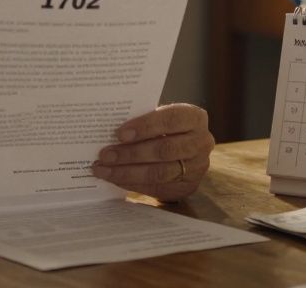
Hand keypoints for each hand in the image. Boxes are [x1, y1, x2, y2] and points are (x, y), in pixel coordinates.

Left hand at [91, 104, 214, 200]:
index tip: (119, 133)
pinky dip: (133, 184)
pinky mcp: (189, 186)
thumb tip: (108, 130)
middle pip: (164, 150)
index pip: (170, 120)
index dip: (145, 126)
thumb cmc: (166, 128)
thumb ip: (143, 121)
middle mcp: (201, 142)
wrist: (186, 151)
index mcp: (195, 118)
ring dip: (128, 172)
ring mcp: (197, 167)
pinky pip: (157, 187)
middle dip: (131, 154)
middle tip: (105, 155)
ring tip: (104, 170)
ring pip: (160, 172)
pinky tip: (115, 179)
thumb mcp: (161, 118)